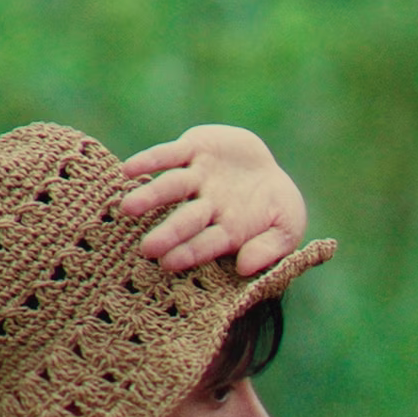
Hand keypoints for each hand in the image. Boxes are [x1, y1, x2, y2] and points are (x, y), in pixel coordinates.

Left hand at [115, 125, 309, 274]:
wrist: (268, 167)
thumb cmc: (277, 207)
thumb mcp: (288, 226)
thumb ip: (271, 248)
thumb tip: (245, 267)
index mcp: (228, 230)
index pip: (207, 244)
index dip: (190, 252)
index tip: (169, 263)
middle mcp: (207, 206)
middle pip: (185, 220)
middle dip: (168, 233)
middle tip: (147, 248)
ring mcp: (197, 177)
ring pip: (171, 187)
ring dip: (150, 196)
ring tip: (128, 207)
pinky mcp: (192, 149)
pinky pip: (168, 154)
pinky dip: (149, 160)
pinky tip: (129, 169)